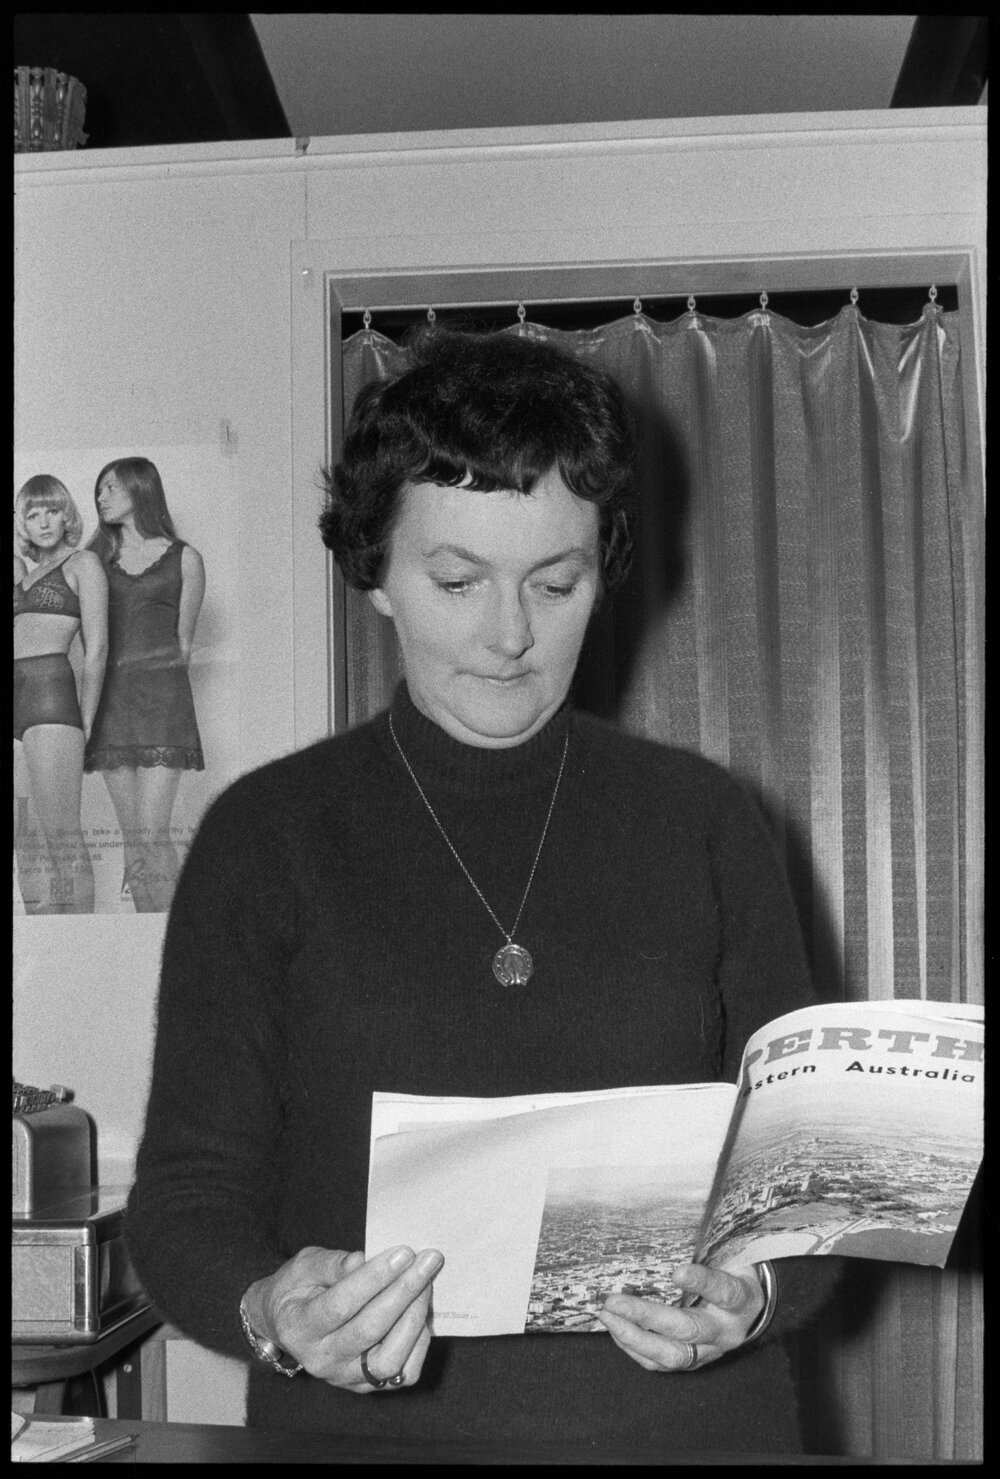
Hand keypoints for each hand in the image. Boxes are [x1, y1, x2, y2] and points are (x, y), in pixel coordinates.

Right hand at [242, 1243, 443, 1391]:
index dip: (374, 1278)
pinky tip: (423, 1311)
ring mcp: (345, 1377)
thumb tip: (362, 1259)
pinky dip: (419, 1343)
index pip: (341, 1305)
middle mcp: (321, 1360)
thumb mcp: (304, 1265)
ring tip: (428, 1283)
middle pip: (369, 1330)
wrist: (289, 1324)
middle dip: (404, 1292)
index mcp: (298, 1328)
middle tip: (429, 1260)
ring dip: (414, 1318)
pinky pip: (402, 1374)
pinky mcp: (367, 1385)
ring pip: (388, 1360)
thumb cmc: (299, 1287)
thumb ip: (331, 1263)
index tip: (404, 1253)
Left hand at [596, 1262, 764, 1372]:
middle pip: (688, 1329)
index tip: (677, 1272)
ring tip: (607, 1316)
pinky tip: (616, 1330)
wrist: (749, 1312)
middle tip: (614, 1301)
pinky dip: (635, 1348)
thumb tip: (673, 1223)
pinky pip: (662, 1363)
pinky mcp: (694, 1363)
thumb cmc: (732, 1273)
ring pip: (672, 1354)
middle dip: (647, 1317)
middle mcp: (727, 1330)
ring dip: (634, 1337)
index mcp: (742, 1299)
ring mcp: (710, 1351)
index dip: (701, 1282)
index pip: (724, 1292)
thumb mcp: (732, 1256)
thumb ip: (710, 1248)